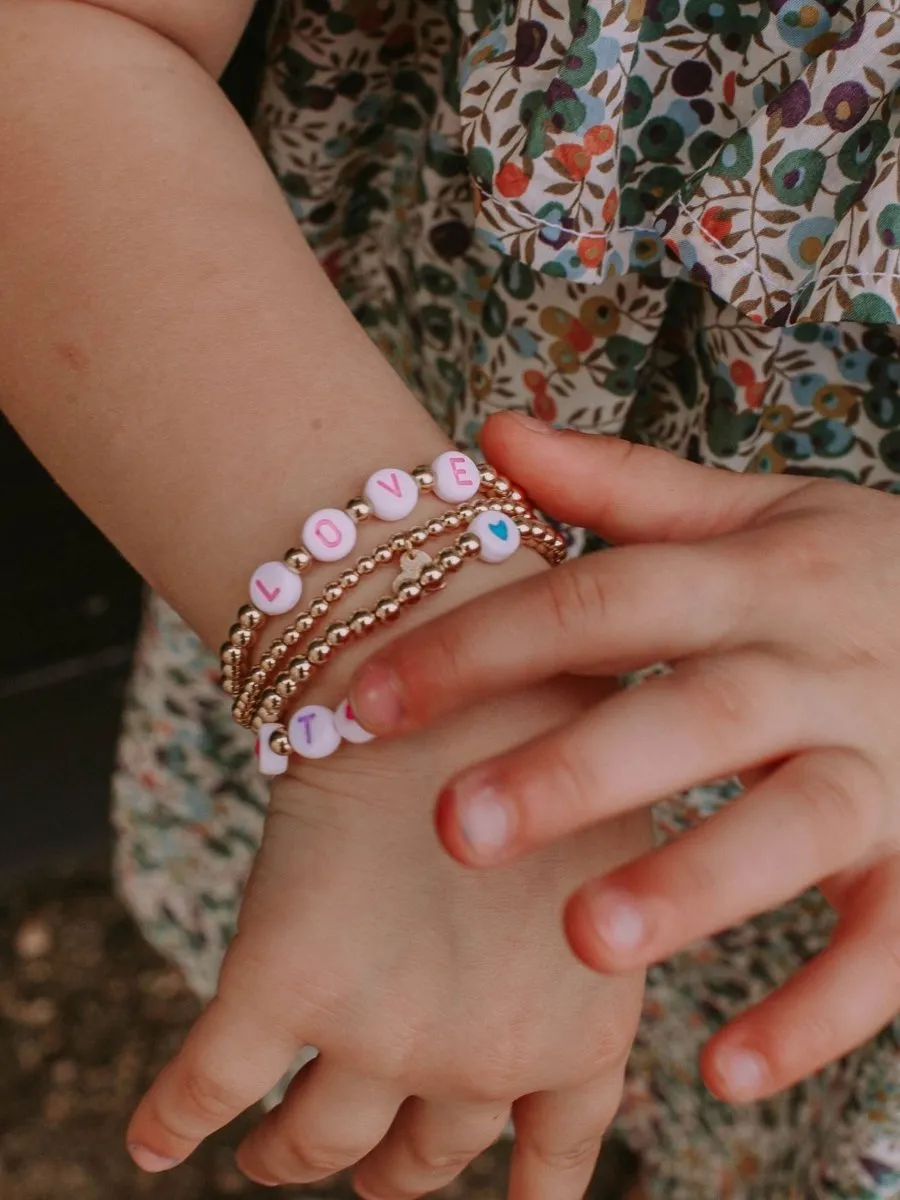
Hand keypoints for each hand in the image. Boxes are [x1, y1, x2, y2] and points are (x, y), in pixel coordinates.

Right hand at [125, 553, 648, 1198]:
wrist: (449, 639)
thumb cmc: (541, 714)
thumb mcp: (598, 844)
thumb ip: (577, 926)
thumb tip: (556, 963)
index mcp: (585, 1026)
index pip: (561, 1152)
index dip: (531, 1189)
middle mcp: (489, 1055)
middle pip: (424, 1158)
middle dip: (395, 1170)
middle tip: (371, 1162)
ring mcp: (381, 1031)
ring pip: (316, 1141)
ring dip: (289, 1156)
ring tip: (272, 1154)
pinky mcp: (279, 981)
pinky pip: (207, 1081)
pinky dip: (171, 1120)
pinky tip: (151, 1141)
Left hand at [349, 411, 899, 1106]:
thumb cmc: (857, 574)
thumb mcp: (761, 514)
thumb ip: (627, 485)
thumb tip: (489, 430)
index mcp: (763, 579)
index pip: (606, 600)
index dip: (487, 646)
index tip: (367, 702)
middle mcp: (823, 669)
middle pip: (698, 712)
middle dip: (579, 770)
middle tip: (456, 828)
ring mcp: (890, 768)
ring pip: (796, 827)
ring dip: (694, 884)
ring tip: (585, 937)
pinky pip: (888, 946)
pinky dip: (819, 1013)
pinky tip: (722, 1071)